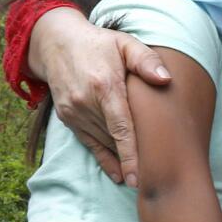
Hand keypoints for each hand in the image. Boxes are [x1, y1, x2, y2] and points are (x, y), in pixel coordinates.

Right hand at [31, 8, 171, 187]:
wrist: (56, 42)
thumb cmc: (98, 44)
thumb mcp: (124, 43)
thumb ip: (146, 60)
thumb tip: (165, 79)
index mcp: (104, 86)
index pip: (121, 127)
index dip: (131, 154)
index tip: (140, 176)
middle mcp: (85, 102)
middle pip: (114, 139)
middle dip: (133, 160)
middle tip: (156, 180)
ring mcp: (74, 112)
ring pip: (103, 143)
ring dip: (121, 160)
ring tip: (143, 179)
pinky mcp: (68, 118)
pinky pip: (89, 143)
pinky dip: (104, 159)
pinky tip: (119, 174)